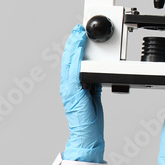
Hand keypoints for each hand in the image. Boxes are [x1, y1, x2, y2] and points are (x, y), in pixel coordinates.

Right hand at [60, 26, 104, 163]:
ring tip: (77, 34)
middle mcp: (68, 86)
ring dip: (73, 48)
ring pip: (69, 64)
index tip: (79, 35)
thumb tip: (96, 71)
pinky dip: (75, 60)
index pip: (72, 63)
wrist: (88, 135)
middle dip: (72, 43)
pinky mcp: (73, 94)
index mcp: (73, 86)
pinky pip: (73, 73)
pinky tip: (79, 50)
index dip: (74, 48)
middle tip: (78, 29)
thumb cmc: (90, 118)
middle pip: (68, 60)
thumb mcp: (93, 95)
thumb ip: (92, 83)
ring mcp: (69, 90)